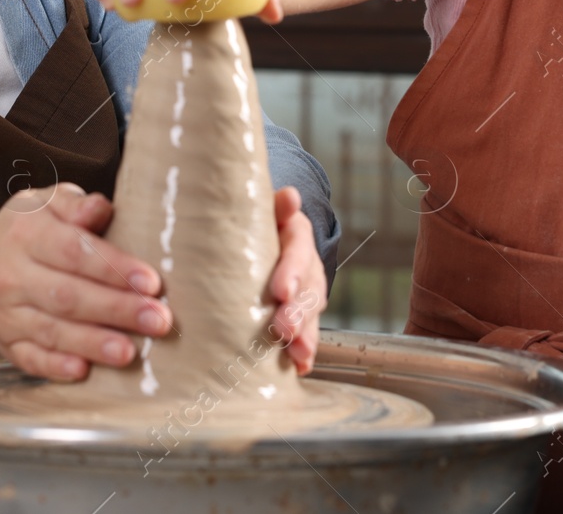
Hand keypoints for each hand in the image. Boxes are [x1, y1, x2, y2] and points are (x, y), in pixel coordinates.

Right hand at [0, 184, 172, 380]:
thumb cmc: (22, 231)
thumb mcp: (44, 202)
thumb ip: (75, 204)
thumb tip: (100, 208)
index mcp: (26, 234)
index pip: (74, 251)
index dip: (113, 268)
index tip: (150, 281)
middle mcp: (12, 275)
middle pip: (68, 296)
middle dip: (116, 309)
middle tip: (157, 319)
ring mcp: (6, 313)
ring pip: (52, 331)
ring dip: (93, 344)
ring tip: (130, 352)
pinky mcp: (5, 343)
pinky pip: (29, 358)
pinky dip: (55, 367)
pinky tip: (83, 372)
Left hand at [266, 186, 326, 374]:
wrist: (257, 235)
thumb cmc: (250, 222)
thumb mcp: (257, 207)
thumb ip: (271, 204)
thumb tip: (289, 195)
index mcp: (295, 234)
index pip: (298, 250)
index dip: (292, 271)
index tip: (280, 291)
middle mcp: (306, 264)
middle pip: (309, 287)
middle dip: (298, 311)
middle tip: (284, 330)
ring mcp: (306, 290)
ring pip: (312, 313)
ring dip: (306, 335)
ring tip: (297, 355)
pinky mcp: (300, 313)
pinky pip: (307, 333)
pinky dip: (305, 351)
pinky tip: (299, 368)